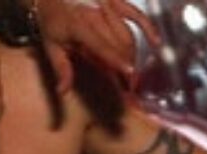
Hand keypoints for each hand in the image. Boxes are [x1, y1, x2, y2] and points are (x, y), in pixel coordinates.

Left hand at [30, 0, 159, 92]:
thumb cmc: (51, 20)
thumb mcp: (51, 46)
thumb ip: (61, 69)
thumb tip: (64, 91)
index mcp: (78, 25)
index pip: (101, 45)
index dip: (116, 60)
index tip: (128, 75)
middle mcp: (96, 12)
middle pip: (118, 43)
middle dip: (126, 65)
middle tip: (129, 86)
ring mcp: (108, 5)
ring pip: (128, 33)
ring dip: (133, 55)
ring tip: (133, 74)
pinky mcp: (117, 0)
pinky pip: (137, 14)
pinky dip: (147, 27)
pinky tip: (156, 42)